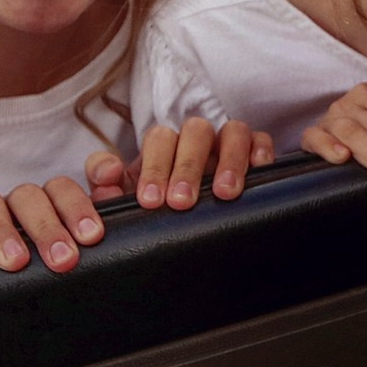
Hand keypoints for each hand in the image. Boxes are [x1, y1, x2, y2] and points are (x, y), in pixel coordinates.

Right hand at [0, 176, 105, 272]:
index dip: (82, 200)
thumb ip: (91, 227)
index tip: (94, 233)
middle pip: (31, 195)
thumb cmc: (40, 270)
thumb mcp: (70, 251)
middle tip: (64, 260)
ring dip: (2, 228)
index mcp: (49, 206)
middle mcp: (14, 205)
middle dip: (49, 227)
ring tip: (16, 260)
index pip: (66, 188)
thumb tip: (114, 193)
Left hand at [97, 116, 276, 209]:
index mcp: (163, 150)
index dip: (153, 167)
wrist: (193, 234)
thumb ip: (110, 189)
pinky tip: (257, 171)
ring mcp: (226, 145)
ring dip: (228, 160)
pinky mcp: (254, 152)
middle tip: (181, 201)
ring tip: (223, 193)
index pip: (157, 140)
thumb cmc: (161, 211)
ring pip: (231, 131)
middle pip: (194, 132)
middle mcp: (196, 142)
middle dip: (186, 167)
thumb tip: (106, 178)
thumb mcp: (130, 204)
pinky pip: (260, 139)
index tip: (150, 200)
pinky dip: (259, 150)